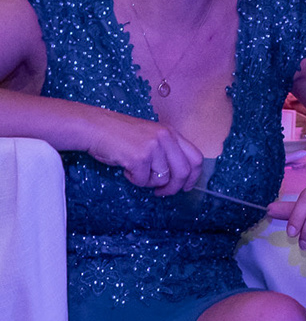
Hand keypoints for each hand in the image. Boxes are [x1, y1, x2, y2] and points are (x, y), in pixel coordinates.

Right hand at [88, 110, 202, 196]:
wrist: (95, 128)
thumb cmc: (120, 136)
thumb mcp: (151, 137)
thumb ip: (166, 151)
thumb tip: (178, 178)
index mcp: (172, 133)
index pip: (196, 158)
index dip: (193, 177)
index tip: (185, 187)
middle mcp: (167, 138)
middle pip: (183, 172)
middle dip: (173, 188)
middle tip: (161, 193)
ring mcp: (154, 147)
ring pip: (162, 179)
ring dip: (148, 182)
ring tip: (136, 171)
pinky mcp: (139, 157)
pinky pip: (143, 181)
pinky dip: (134, 180)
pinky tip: (126, 168)